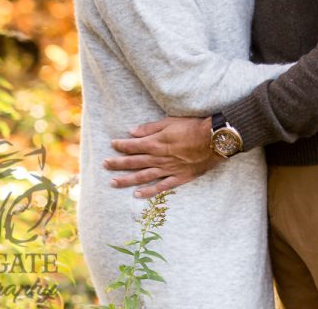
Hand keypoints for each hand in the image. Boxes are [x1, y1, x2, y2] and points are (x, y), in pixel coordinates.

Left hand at [103, 116, 220, 197]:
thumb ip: (150, 128)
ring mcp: (168, 170)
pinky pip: (160, 187)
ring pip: (143, 177)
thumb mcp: (169, 122)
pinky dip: (148, 192)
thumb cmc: (192, 127)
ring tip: (113, 183)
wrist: (214, 140)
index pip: (133, 145)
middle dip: (118, 163)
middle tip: (104, 165)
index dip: (121, 145)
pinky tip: (137, 195)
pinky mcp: (179, 178)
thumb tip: (132, 132)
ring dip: (127, 180)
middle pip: (134, 162)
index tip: (112, 145)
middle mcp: (159, 158)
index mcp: (156, 143)